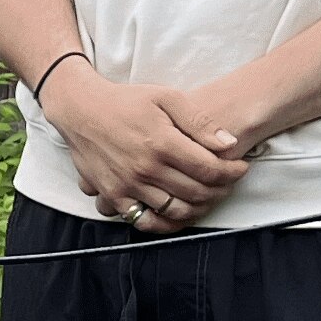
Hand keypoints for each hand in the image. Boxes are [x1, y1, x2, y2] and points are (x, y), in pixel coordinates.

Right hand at [37, 61, 246, 231]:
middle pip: (197, 192)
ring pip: (176, 211)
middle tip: (228, 182)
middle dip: (221, 189)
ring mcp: (128, 186)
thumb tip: (229, 144)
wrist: (80, 110)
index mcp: (162, 143)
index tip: (240, 168)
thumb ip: (199, 122)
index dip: (232, 172)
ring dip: (199, 207)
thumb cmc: (125, 101)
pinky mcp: (114, 196)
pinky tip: (177, 212)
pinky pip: (145, 221)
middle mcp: (146, 169)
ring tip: (207, 195)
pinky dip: (166, 223)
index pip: (210, 169)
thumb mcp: (166, 98)